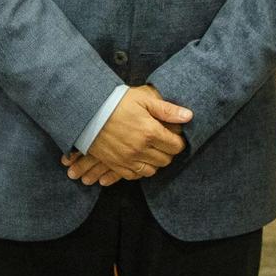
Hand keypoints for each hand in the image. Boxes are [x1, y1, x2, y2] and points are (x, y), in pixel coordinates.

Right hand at [67, 85, 191, 182]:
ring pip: (152, 170)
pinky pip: (134, 176)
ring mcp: (127, 159)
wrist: (87, 111)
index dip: (178, 140)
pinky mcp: (115, 164)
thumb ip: (167, 109)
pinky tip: (139, 158)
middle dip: (168, 151)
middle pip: (165, 160)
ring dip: (155, 162)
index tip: (173, 134)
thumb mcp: (143, 99)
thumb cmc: (116, 101)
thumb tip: (189, 116)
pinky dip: (140, 170)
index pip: (176, 146)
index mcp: (150, 132)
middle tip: (162, 140)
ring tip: (151, 149)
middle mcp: (140, 149)